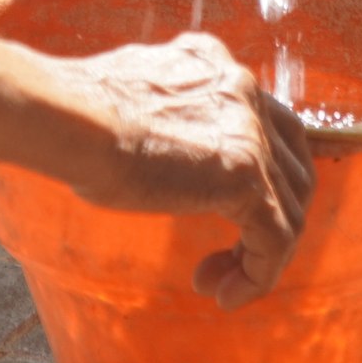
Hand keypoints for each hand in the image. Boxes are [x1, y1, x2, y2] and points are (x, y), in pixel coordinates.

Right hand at [62, 34, 314, 307]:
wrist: (70, 119)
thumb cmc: (73, 117)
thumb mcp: (128, 104)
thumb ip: (159, 116)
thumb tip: (148, 141)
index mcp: (214, 65)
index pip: (261, 122)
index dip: (253, 173)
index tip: (208, 207)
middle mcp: (243, 90)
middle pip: (291, 164)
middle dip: (269, 217)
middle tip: (226, 255)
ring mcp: (250, 132)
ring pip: (290, 207)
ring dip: (259, 255)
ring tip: (219, 286)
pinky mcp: (246, 176)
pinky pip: (275, 239)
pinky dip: (259, 275)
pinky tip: (226, 297)